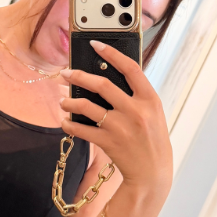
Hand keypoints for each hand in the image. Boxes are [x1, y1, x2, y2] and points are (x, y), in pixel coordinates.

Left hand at [60, 40, 172, 208]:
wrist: (153, 172)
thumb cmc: (151, 139)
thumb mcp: (152, 113)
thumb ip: (136, 95)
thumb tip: (108, 76)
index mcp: (150, 99)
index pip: (130, 68)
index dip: (111, 53)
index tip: (95, 44)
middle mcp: (136, 111)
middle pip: (102, 84)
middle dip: (79, 76)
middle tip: (66, 73)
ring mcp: (121, 127)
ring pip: (86, 106)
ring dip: (69, 101)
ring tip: (63, 100)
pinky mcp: (108, 142)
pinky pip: (81, 129)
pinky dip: (69, 124)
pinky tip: (65, 121)